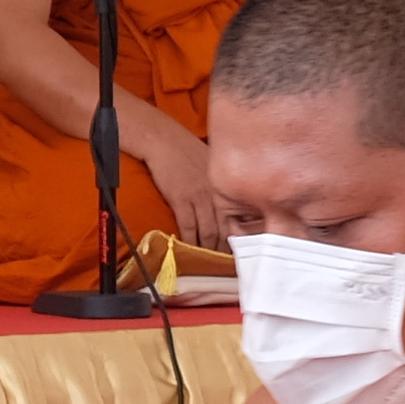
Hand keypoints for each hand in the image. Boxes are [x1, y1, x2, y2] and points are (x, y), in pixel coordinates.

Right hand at [124, 118, 227, 254]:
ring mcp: (199, 196)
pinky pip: (188, 226)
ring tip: (208, 262)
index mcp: (226, 185)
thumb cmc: (187, 150)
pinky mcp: (180, 199)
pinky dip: (189, 241)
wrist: (164, 140)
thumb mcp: (214, 166)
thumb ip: (222, 186)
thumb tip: (231, 203)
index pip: (239, 217)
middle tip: (227, 263)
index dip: (240, 236)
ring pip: (208, 231)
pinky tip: (189, 249)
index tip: (241, 249)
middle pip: (226, 228)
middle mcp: (216, 192)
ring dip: (208, 249)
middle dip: (226, 248)